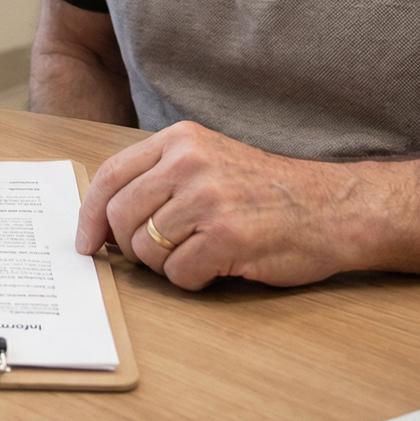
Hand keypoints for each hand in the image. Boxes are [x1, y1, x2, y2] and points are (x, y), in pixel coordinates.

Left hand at [76, 121, 366, 289]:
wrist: (332, 207)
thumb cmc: (266, 191)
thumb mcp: (209, 160)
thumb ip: (160, 177)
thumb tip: (105, 218)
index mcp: (180, 140)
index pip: (111, 176)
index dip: (90, 215)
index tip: (87, 243)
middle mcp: (189, 163)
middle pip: (121, 217)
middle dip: (131, 246)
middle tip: (160, 253)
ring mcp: (208, 199)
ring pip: (146, 250)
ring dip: (167, 265)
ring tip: (201, 252)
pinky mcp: (227, 238)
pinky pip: (179, 274)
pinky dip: (193, 280)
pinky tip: (219, 265)